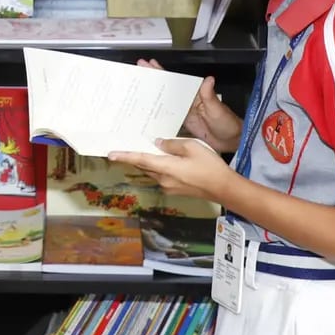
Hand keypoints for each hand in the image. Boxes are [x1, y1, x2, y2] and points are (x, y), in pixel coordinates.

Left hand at [106, 138, 228, 199]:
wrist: (224, 188)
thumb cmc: (210, 166)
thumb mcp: (192, 147)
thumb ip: (173, 144)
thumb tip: (159, 144)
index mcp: (166, 168)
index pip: (141, 160)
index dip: (125, 156)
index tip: (110, 154)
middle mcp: (164, 180)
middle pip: (145, 166)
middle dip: (135, 157)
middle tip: (126, 146)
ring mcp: (169, 187)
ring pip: (153, 171)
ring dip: (148, 162)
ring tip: (147, 149)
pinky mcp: (176, 190)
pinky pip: (162, 176)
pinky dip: (159, 167)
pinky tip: (165, 160)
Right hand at [136, 60, 240, 152]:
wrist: (232, 141)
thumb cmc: (228, 123)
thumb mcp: (218, 109)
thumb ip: (210, 96)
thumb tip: (208, 80)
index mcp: (195, 95)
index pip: (176, 81)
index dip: (162, 72)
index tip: (150, 63)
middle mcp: (187, 102)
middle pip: (167, 88)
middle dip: (153, 79)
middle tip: (138, 69)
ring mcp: (184, 113)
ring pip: (165, 101)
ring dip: (152, 96)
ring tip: (137, 89)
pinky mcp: (183, 125)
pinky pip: (167, 117)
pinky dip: (157, 114)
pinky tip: (146, 113)